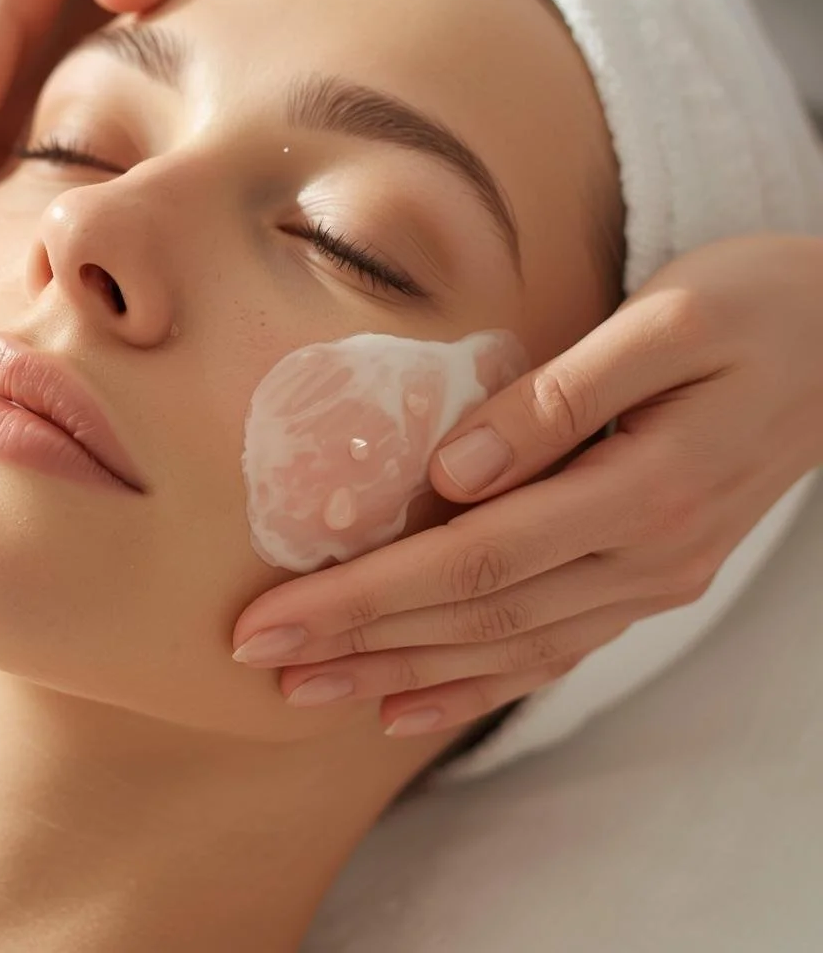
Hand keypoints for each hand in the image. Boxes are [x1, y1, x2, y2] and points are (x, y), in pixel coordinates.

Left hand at [231, 234, 822, 736]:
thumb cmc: (753, 308)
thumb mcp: (668, 322)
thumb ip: (563, 397)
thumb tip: (457, 469)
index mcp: (643, 487)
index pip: (471, 560)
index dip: (364, 596)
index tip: (272, 617)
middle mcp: (645, 554)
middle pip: (475, 615)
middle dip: (358, 642)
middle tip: (259, 661)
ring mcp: (651, 577)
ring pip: (507, 646)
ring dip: (402, 673)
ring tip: (312, 692)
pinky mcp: (648, 577)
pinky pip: (553, 650)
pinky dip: (477, 685)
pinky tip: (412, 704)